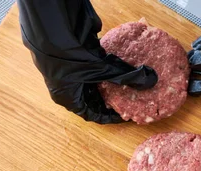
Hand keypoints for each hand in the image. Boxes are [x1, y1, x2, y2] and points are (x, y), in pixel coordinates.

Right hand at [18, 0, 156, 123]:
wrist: (50, 23)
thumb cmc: (68, 54)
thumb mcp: (101, 69)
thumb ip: (126, 75)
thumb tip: (150, 80)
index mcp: (67, 97)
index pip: (92, 114)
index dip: (110, 116)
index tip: (126, 114)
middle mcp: (66, 86)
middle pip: (93, 98)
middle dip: (112, 98)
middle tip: (130, 98)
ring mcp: (68, 69)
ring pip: (93, 81)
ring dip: (109, 81)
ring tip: (128, 82)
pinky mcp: (72, 53)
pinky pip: (92, 65)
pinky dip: (104, 66)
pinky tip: (117, 62)